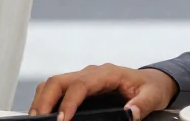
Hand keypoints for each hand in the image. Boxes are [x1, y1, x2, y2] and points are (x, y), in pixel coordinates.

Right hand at [30, 64, 177, 120]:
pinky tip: (45, 116)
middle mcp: (91, 73)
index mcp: (107, 73)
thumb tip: (130, 113)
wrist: (153, 81)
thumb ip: (142, 104)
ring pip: (53, 84)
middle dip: (44, 100)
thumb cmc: (151, 87)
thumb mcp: (153, 96)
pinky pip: (57, 90)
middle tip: (38, 120)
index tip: (62, 120)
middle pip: (58, 81)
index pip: (80, 85)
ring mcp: (83, 79)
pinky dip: (46, 101)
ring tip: (37, 120)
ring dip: (41, 100)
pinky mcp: (79, 87)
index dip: (69, 102)